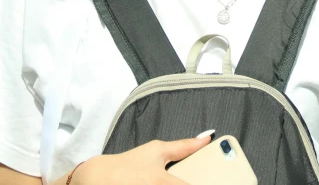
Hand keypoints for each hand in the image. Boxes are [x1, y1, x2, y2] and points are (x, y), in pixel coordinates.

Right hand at [70, 136, 210, 184]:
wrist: (98, 178)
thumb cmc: (130, 163)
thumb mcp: (156, 150)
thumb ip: (184, 146)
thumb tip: (207, 138)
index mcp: (162, 182)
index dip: (207, 183)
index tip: (220, 182)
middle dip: (197, 183)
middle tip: (203, 179)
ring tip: (169, 179)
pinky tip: (166, 184)